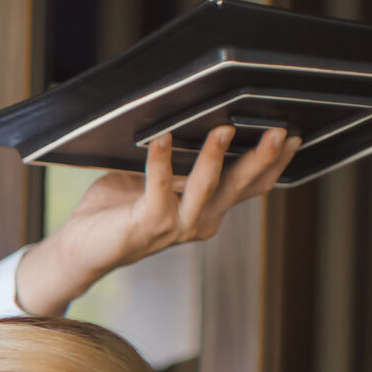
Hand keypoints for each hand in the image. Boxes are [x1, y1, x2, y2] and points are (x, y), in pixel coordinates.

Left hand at [13, 127, 294, 314]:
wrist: (79, 247)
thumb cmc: (115, 211)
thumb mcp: (152, 180)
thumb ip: (175, 162)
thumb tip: (185, 123)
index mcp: (206, 210)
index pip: (250, 187)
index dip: (274, 165)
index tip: (292, 137)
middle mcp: (198, 221)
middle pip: (239, 187)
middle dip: (261, 159)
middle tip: (278, 131)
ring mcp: (175, 226)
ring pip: (206, 187)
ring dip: (216, 157)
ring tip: (224, 130)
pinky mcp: (149, 224)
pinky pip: (158, 186)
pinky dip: (160, 161)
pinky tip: (161, 139)